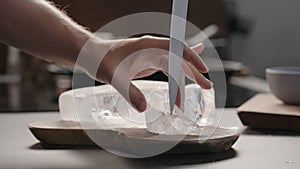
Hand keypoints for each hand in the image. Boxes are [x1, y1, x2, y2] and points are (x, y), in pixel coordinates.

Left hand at [81, 36, 211, 111]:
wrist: (91, 55)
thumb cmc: (100, 60)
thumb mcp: (113, 77)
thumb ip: (129, 92)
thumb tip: (144, 108)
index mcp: (148, 46)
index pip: (176, 50)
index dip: (191, 59)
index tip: (202, 70)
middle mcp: (153, 49)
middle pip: (179, 59)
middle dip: (194, 73)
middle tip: (207, 86)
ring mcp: (152, 55)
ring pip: (176, 64)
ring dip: (189, 75)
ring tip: (203, 85)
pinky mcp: (149, 62)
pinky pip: (169, 66)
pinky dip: (180, 70)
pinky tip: (190, 70)